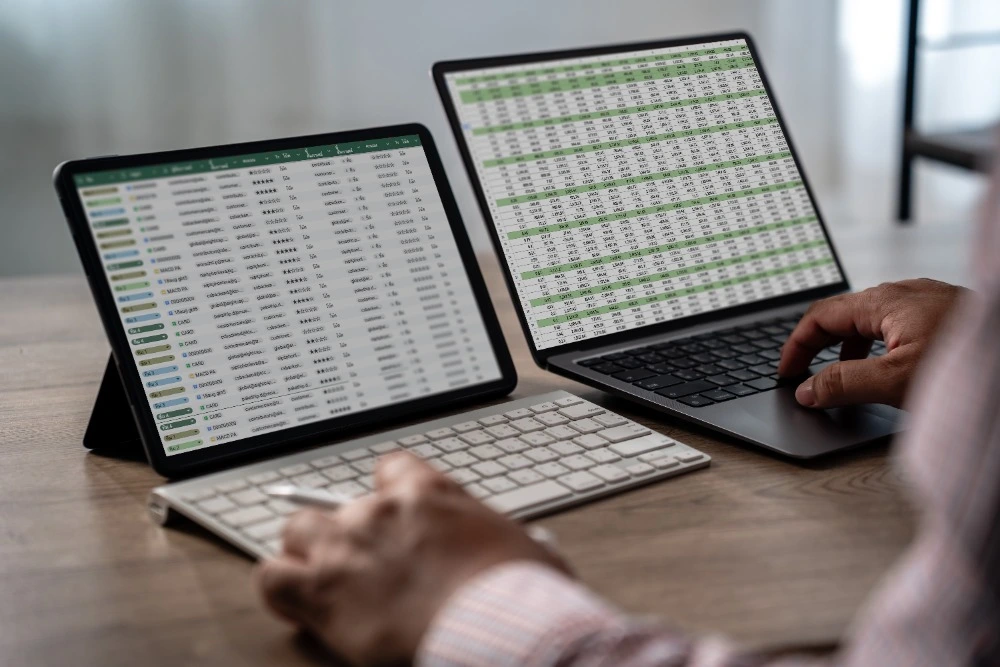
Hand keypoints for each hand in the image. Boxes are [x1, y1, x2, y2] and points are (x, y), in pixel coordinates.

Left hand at [255, 452, 566, 664]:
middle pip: (337, 503)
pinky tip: (293, 601)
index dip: (389, 490)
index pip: (391, 468)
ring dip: (305, 551)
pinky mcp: (322, 593)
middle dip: (343, 528)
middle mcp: (379, 511)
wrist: (496, 626)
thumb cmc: (516, 590)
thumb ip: (492, 537)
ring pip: (297, 531)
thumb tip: (517, 549)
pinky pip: (273, 579)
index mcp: (427, 492)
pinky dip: (279, 589)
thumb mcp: (518, 545)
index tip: (393, 509)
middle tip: (359, 556)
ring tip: (319, 574)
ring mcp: (345, 548)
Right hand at [778, 279, 964, 407]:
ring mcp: (929, 299)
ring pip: (873, 319)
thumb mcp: (895, 381)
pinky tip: (891, 368)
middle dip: (820, 346)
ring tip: (845, 378)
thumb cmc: (968, 366)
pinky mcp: (949, 313)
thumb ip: (843, 384)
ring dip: (849, 347)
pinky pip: (899, 323)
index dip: (795, 346)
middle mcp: (905, 292)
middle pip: (845, 314)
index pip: (820, 316)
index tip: (785, 372)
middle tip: (807, 377)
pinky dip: (879, 345)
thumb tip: (806, 389)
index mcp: (884, 301)